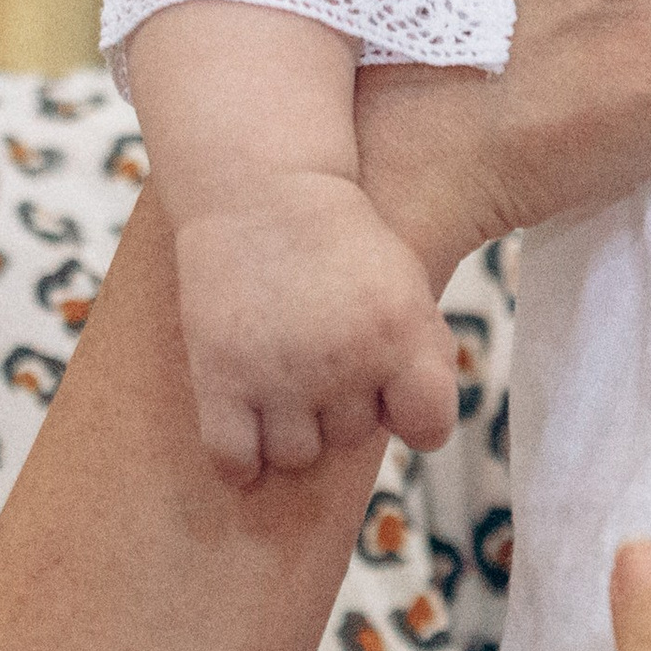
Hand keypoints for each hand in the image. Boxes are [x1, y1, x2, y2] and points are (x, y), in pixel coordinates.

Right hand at [172, 170, 456, 483]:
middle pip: (352, 437)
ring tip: (284, 386)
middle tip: (322, 360)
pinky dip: (239, 458)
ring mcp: (279, 374)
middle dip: (343, 406)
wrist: (263, 192)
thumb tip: (426, 429)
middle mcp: (344, 360)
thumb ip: (424, 352)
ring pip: (295, 455)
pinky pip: (234, 458)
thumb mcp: (404, 282)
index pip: (430, 428)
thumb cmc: (342, 243)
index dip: (415, 419)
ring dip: (292, 430)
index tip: (395, 400)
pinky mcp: (220, 378)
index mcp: (399, 332)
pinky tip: (245, 423)